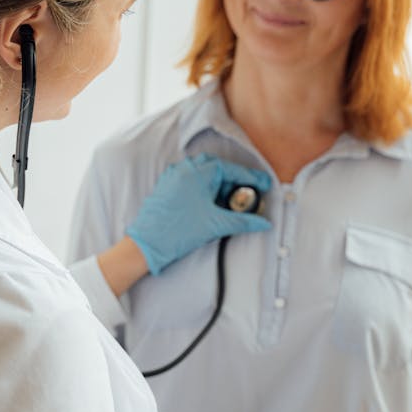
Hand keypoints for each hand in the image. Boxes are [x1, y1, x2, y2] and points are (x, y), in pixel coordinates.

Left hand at [126, 154, 270, 274]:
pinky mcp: (166, 186)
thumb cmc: (178, 232)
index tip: (264, 184)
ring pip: (202, 173)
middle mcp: (184, 169)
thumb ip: (243, 221)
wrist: (147, 244)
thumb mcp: (216, 225)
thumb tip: (264, 223)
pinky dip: (204, 187)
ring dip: (218, 184)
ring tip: (229, 202)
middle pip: (217, 167)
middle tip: (247, 193)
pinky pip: (190, 180)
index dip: (250, 178)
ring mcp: (173, 176)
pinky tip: (210, 204)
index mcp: (198, 172)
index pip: (231, 169)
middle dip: (234, 179)